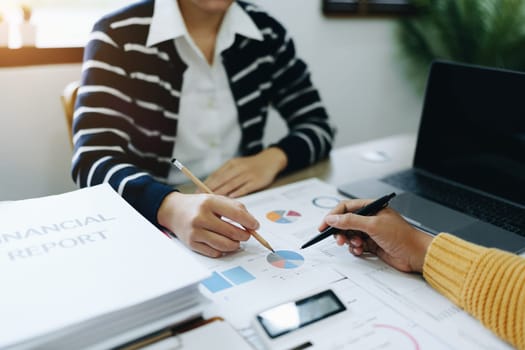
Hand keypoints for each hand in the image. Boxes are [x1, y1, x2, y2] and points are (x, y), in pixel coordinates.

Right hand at [157, 192, 258, 256]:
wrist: (173, 210)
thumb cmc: (198, 205)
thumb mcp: (215, 199)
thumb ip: (234, 208)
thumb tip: (251, 223)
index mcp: (209, 202)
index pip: (236, 213)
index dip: (249, 221)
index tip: (255, 226)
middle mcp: (201, 217)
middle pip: (232, 232)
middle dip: (244, 235)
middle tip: (246, 235)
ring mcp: (195, 232)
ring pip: (225, 245)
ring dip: (235, 245)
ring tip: (236, 241)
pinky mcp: (191, 243)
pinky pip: (214, 252)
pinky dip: (222, 250)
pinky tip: (222, 244)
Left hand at [203, 147, 287, 197]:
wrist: (270, 160)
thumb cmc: (250, 166)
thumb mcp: (237, 166)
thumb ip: (225, 176)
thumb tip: (210, 189)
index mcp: (231, 164)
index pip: (216, 174)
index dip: (205, 184)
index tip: (197, 192)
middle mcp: (238, 168)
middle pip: (222, 179)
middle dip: (211, 189)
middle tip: (201, 199)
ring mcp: (248, 174)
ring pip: (232, 184)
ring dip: (222, 193)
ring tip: (213, 201)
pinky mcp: (257, 181)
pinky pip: (245, 188)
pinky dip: (237, 193)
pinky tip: (230, 199)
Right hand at [318, 199, 432, 271]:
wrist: (416, 255)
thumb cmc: (402, 236)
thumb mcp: (373, 225)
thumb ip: (350, 221)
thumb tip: (332, 218)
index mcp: (371, 207)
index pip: (345, 208)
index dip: (333, 216)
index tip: (324, 226)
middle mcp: (370, 218)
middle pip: (345, 222)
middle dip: (340, 232)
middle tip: (339, 239)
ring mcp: (370, 232)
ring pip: (349, 235)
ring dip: (349, 241)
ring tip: (357, 245)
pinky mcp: (372, 245)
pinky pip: (356, 245)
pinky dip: (355, 249)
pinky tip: (361, 250)